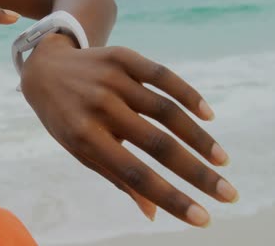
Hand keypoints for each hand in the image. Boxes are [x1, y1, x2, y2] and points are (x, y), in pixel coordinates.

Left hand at [21, 33, 237, 226]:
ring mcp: (112, 79)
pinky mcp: (123, 57)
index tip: (202, 217)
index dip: (170, 197)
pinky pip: (163, 76)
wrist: (45, 70)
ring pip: (166, 110)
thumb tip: (153, 212)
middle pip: (157, 143)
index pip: (134, 174)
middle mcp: (99, 107)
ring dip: (199, 138)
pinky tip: (207, 115)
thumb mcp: (78, 148)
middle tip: (228, 193)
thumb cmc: (64, 118)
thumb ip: (115, 176)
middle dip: (197, 173)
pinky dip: (189, 95)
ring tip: (221, 161)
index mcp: (84, 137)